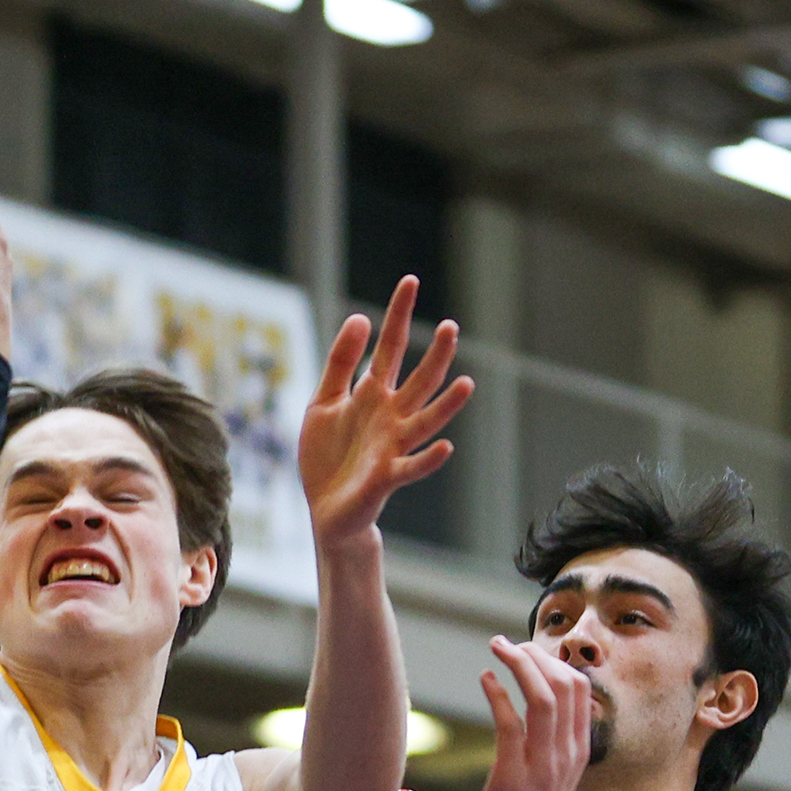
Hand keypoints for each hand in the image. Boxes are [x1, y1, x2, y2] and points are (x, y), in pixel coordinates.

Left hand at [299, 276, 474, 556]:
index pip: (391, 347)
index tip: (411, 281)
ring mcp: (392, 447)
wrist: (323, 510)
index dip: (398, 315)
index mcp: (372, 395)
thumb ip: (340, 363)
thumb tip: (361, 317)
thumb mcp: (323, 401)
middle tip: (450, 326)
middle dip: (434, 356)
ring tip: (466, 383)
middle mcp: (390, 417)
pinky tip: (447, 447)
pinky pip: (412, 468)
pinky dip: (429, 459)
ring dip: (446, 405)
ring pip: (426, 421)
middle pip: (418, 380)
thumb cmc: (327, 457)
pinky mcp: (385, 478)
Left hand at [472, 636, 591, 790]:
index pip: (579, 689)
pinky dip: (497, 693)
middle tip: (508, 644)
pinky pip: (510, 722)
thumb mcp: (550, 777)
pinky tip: (485, 678)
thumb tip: (535, 707)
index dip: (554, 661)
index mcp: (579, 751)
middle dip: (536, 654)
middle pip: (566, 684)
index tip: (528, 651)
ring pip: (543, 696)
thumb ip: (550, 742)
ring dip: (519, 663)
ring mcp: (543, 765)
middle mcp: (567, 754)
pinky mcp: (514, 776)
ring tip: (497, 648)